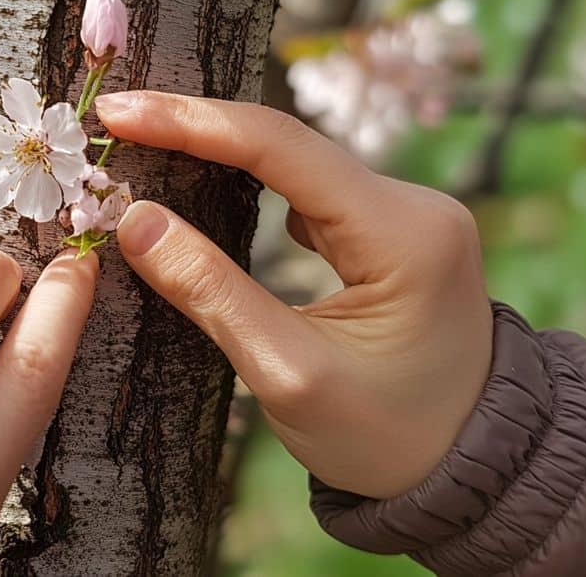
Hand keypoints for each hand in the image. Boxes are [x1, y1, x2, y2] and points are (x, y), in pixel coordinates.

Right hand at [94, 91, 492, 498]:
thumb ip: (211, 292)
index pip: (280, 149)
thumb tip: (134, 220)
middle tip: (117, 120)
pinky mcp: (392, 234)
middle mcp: (415, 206)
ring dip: (222, 155)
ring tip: (146, 145)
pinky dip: (253, 187)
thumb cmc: (387, 439)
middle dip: (197, 130)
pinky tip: (206, 185)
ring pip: (297, 166)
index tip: (118, 112)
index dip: (190, 123)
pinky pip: (310, 193)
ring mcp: (408, 216)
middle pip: (289, 146)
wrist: (468, 474)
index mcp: (403, 234)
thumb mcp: (288, 375)